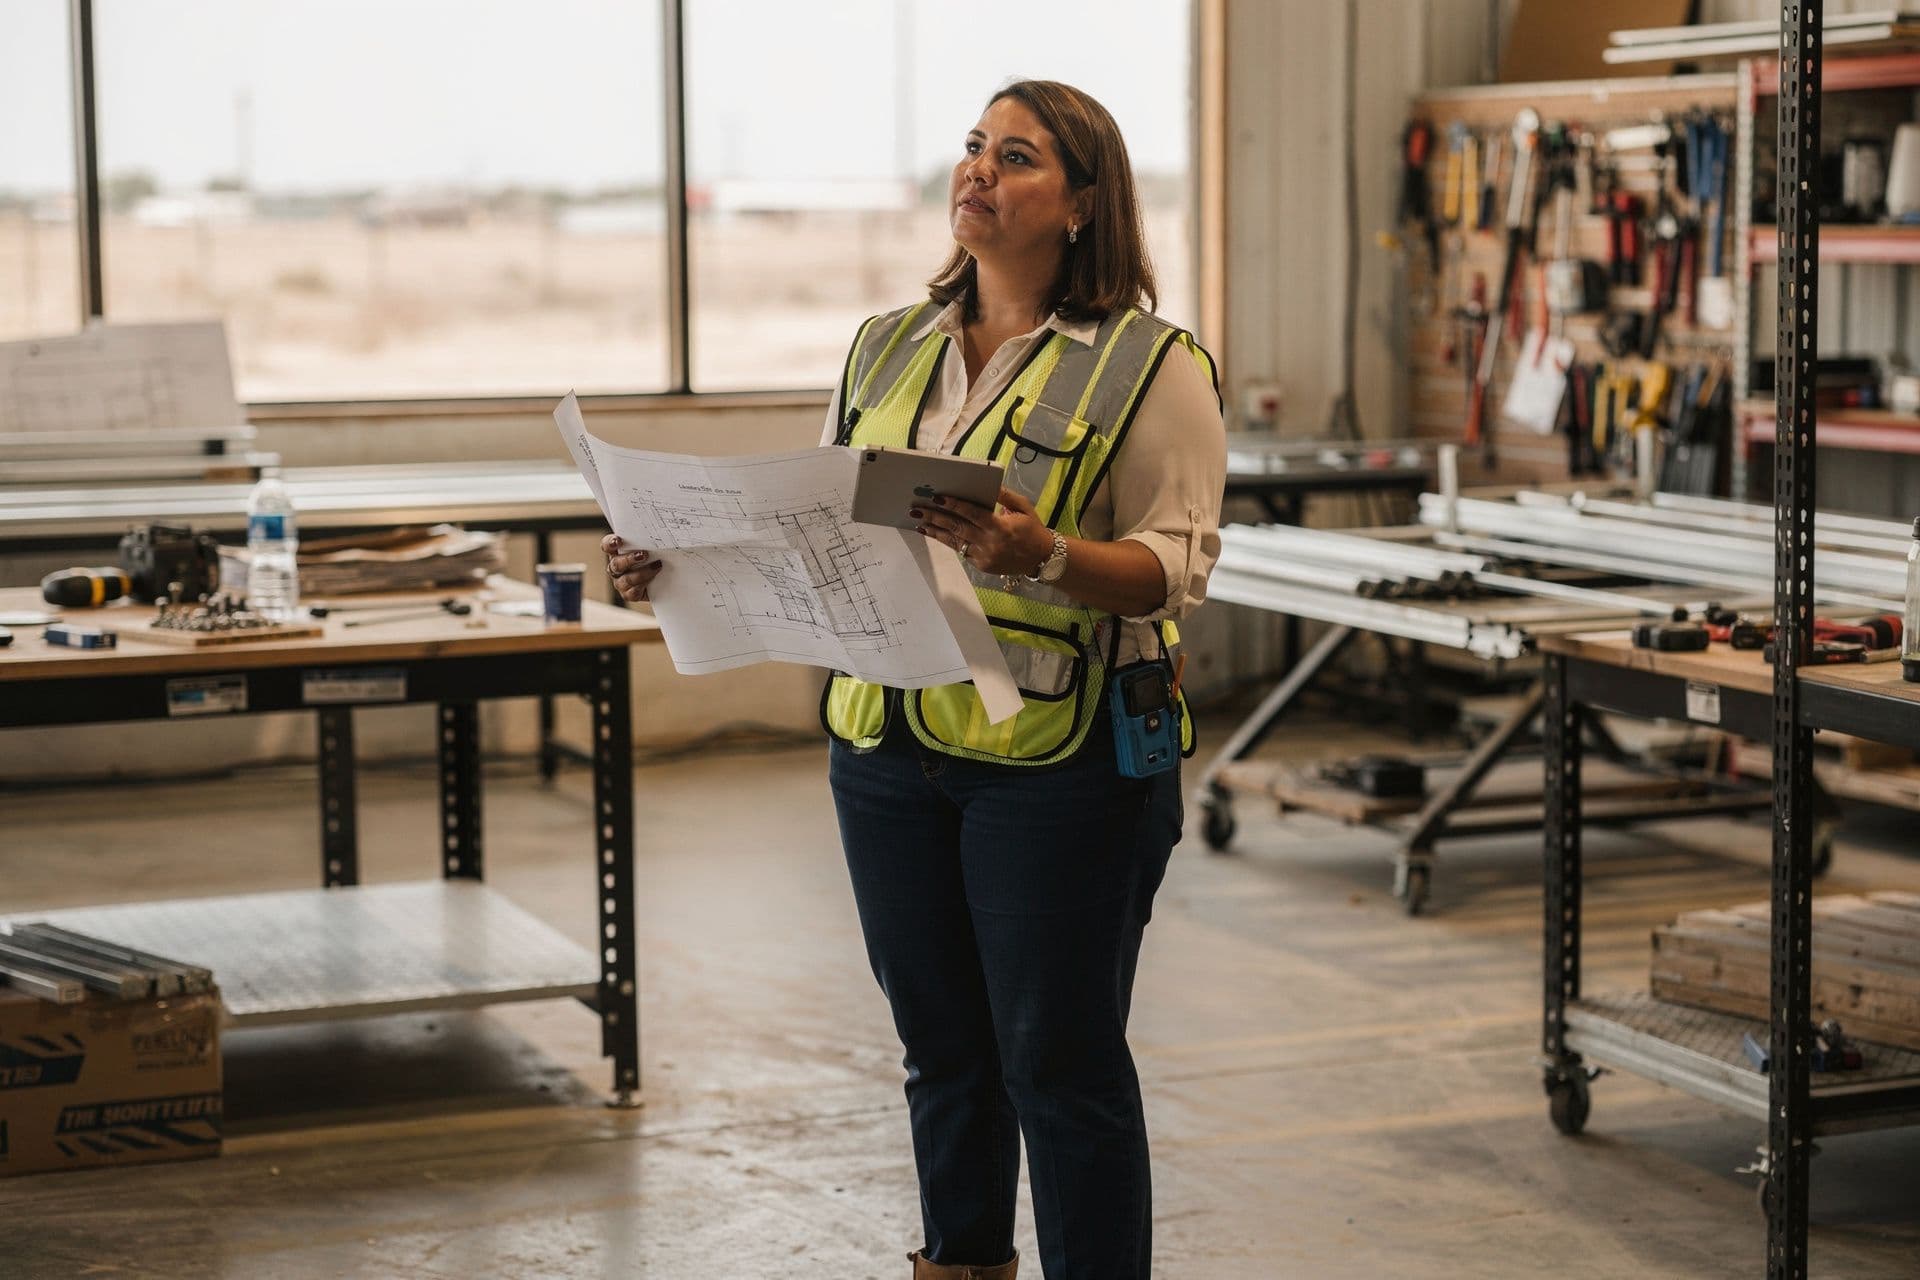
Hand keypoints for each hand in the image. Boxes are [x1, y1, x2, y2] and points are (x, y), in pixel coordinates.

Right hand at [603, 533, 661, 601]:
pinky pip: (633, 591)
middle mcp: (616, 567)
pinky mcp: (629, 594)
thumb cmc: (656, 557)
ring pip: (625, 579)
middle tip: (644, 554)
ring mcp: (621, 582)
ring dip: (642, 573)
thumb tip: (659, 528)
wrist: (665, 579)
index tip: (618, 541)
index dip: (609, 543)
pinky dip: (645, 583)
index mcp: (617, 553)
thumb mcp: (652, 547)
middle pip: (616, 564)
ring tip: (657, 566)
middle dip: (629, 559)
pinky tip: (655, 577)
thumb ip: (648, 540)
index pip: (607, 546)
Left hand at [912, 487, 1052, 576]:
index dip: (954, 505)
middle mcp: (990, 543)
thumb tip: (989, 485)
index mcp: (1000, 527)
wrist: (1042, 558)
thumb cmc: (1032, 530)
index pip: (972, 514)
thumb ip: (1005, 496)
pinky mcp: (982, 565)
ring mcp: (984, 556)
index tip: (938, 498)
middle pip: (957, 528)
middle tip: (918, 509)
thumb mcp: (1024, 507)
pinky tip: (935, 533)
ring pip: (955, 542)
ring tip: (919, 523)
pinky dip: (948, 541)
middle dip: (936, 517)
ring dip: (936, 531)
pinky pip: (961, 551)